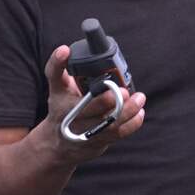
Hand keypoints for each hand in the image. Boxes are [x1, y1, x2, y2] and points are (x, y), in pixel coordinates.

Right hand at [43, 46, 145, 165]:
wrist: (58, 144)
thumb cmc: (62, 108)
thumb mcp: (58, 89)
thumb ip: (62, 69)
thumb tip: (67, 50)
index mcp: (59, 96)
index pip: (55, 76)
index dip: (58, 63)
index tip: (65, 50)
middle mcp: (69, 115)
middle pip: (87, 108)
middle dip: (106, 100)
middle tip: (123, 90)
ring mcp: (83, 132)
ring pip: (108, 124)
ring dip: (127, 111)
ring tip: (139, 98)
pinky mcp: (97, 142)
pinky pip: (117, 134)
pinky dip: (132, 123)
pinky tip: (139, 112)